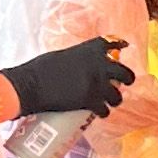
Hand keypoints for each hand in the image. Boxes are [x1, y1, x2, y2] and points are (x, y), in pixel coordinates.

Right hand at [0, 37, 134, 118]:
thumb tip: (82, 67)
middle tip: (124, 84)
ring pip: (117, 96)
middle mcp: (98, 64)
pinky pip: (105, 110)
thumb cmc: (40, 68)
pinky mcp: (91, 100)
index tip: (124, 47)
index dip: (120, 45)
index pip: (112, 43)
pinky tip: (100, 114)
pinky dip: (103, 113)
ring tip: (109, 103)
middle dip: (127, 79)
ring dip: (114, 100)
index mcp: (89, 49)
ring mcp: (97, 83)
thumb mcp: (63, 56)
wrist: (30, 84)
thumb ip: (77, 60)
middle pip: (124, 73)